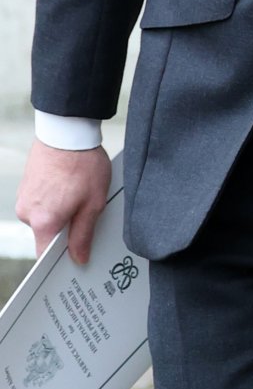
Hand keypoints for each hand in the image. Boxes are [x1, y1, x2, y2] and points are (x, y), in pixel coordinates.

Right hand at [16, 141, 111, 263]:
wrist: (67, 131)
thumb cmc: (82, 163)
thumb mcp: (93, 202)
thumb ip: (83, 234)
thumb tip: (78, 258)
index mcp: (44, 222)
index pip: (45, 254)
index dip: (62, 255)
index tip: (75, 251)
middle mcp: (28, 213)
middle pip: (46, 233)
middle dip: (66, 225)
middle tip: (84, 207)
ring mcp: (24, 197)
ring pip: (44, 215)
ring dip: (60, 208)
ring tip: (77, 188)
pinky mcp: (25, 185)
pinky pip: (40, 200)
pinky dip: (53, 196)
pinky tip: (68, 182)